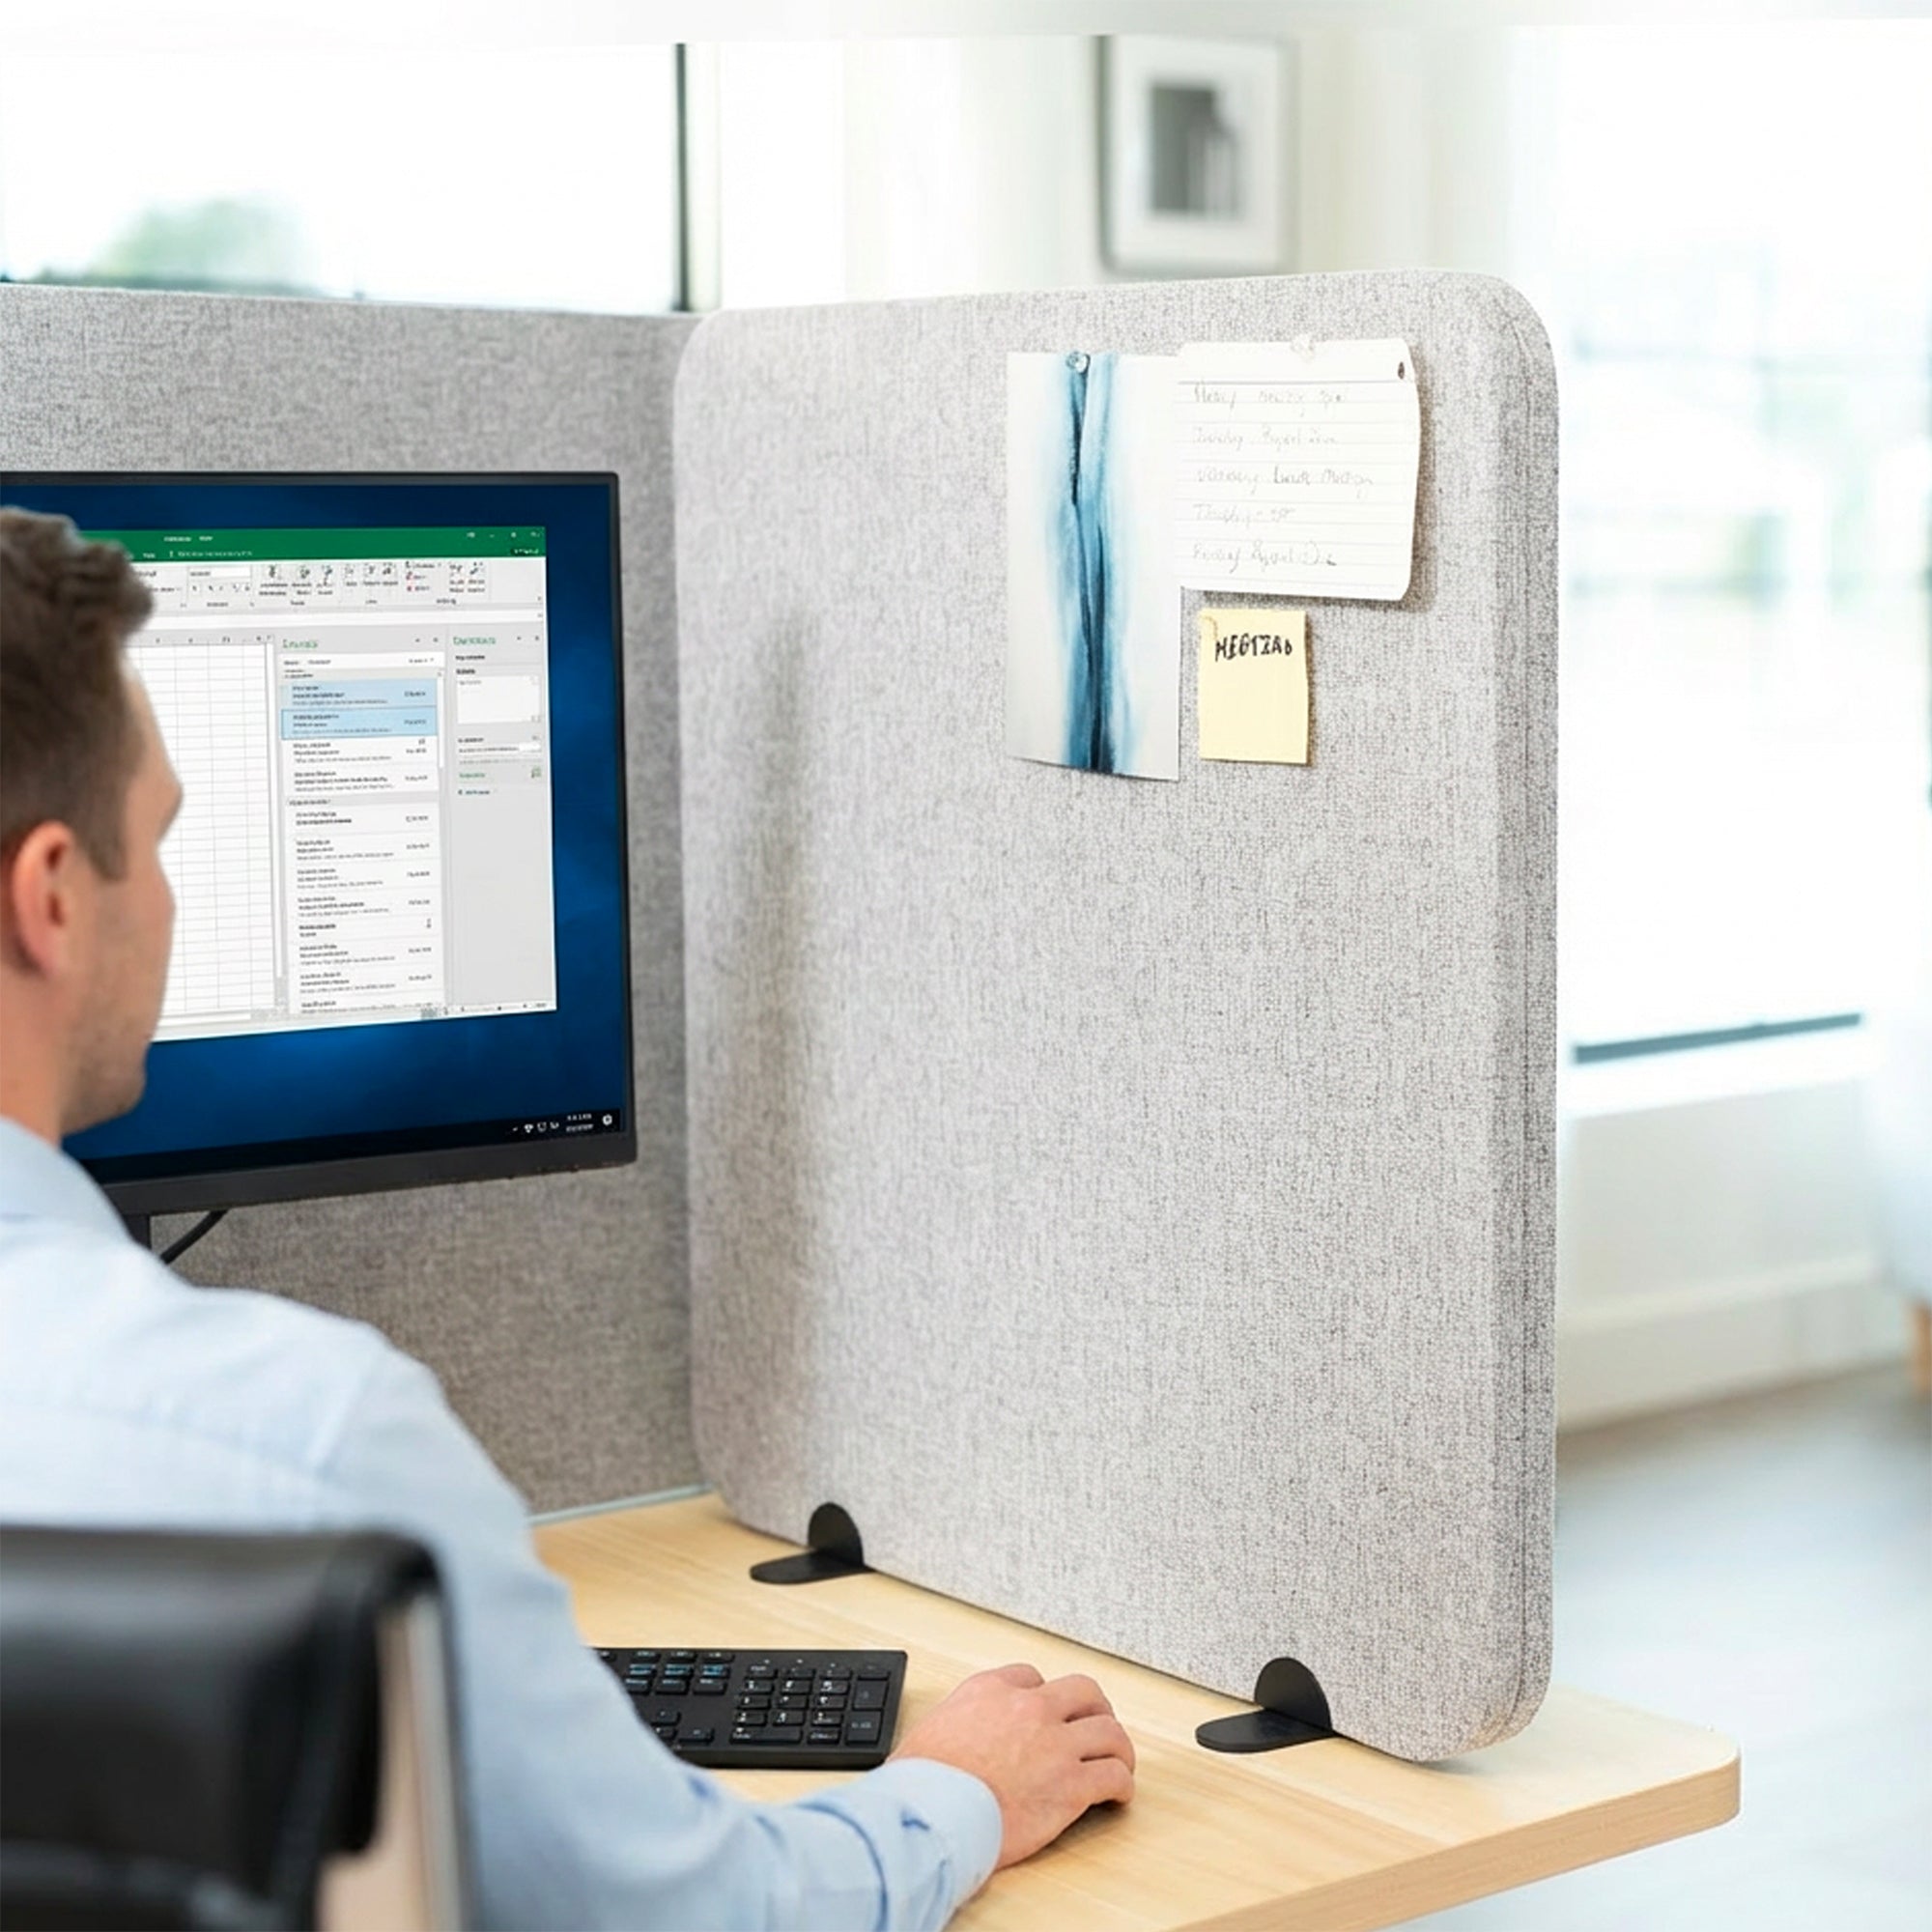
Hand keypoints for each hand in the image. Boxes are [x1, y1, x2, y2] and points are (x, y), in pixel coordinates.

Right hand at [890, 1663, 1135, 1867]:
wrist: (930, 1814)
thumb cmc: (922, 1783)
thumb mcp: (930, 1730)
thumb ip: (957, 1725)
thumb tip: (951, 1744)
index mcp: (991, 1691)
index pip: (1031, 1678)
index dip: (1044, 1697)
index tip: (1048, 1715)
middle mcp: (1029, 1708)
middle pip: (1083, 1692)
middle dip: (1095, 1708)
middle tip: (1097, 1725)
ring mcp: (1055, 1745)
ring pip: (1109, 1731)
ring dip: (1117, 1747)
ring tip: (1118, 1761)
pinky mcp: (1071, 1785)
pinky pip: (1113, 1776)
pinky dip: (1122, 1784)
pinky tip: (1118, 1794)